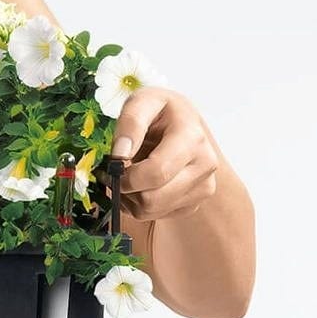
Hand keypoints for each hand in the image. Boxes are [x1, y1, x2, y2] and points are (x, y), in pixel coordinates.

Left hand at [108, 87, 221, 221]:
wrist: (184, 122)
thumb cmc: (161, 111)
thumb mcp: (142, 102)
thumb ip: (130, 123)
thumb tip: (120, 154)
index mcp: (192, 137)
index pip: (156, 172)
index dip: (126, 177)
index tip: (112, 167)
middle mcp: (204, 163)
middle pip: (153, 198)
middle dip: (126, 190)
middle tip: (114, 174)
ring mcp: (203, 185)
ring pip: (153, 211)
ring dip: (131, 199)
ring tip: (127, 177)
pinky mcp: (196, 201)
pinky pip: (158, 215)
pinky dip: (141, 205)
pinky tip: (140, 185)